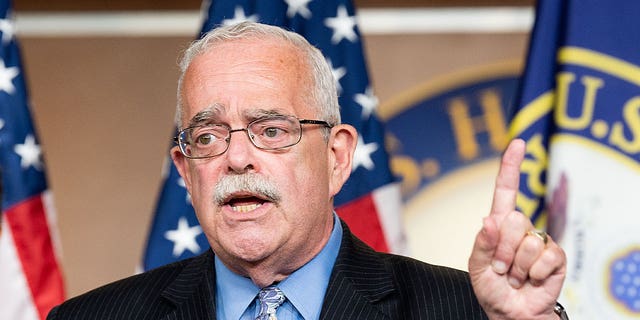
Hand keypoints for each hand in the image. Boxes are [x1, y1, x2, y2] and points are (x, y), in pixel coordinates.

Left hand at [468, 139, 566, 319]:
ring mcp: (540, 241)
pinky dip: (534, 274)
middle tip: (500, 268)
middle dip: (502, 249)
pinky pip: (545, 256)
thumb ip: (482, 243)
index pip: (506, 191)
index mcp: (500, 224)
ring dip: (516, 266)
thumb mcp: (476, 266)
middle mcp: (521, 228)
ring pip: (527, 241)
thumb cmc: (491, 287)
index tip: (518, 143)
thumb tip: (490, 220)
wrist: (510, 311)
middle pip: (513, 220)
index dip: (511, 166)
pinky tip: (532, 280)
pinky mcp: (556, 256)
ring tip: (514, 275)